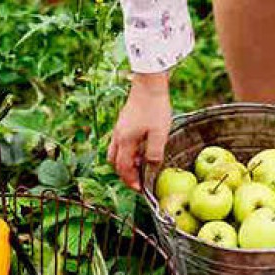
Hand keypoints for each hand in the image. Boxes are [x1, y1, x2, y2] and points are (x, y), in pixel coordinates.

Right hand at [108, 72, 171, 190]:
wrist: (149, 84)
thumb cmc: (155, 108)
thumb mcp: (160, 133)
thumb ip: (155, 153)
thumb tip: (151, 167)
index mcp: (125, 141)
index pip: (123, 168)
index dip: (131, 181)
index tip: (140, 189)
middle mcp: (118, 136)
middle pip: (115, 162)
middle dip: (125, 174)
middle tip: (138, 181)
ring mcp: (119, 128)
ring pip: (115, 152)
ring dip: (124, 163)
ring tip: (140, 166)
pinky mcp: (123, 122)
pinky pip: (119, 143)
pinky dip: (126, 152)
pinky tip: (140, 149)